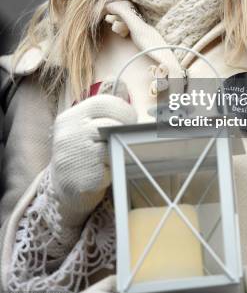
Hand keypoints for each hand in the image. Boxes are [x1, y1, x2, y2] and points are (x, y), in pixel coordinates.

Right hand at [50, 81, 136, 226]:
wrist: (63, 188)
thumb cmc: (82, 153)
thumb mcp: (84, 129)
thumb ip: (103, 117)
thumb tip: (137, 114)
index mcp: (69, 118)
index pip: (103, 103)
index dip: (123, 110)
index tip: (130, 120)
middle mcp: (69, 135)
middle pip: (110, 124)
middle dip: (125, 130)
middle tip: (127, 137)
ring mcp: (74, 158)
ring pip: (112, 147)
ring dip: (118, 151)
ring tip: (112, 156)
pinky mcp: (84, 179)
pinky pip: (111, 169)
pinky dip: (113, 170)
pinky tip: (105, 171)